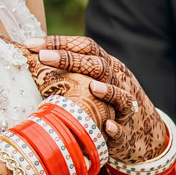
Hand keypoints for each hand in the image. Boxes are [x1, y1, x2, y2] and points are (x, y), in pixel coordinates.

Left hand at [34, 36, 168, 159]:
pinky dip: (116, 127)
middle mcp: (117, 81)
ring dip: (106, 91)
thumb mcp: (94, 81)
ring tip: (91, 87)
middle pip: (97, 65)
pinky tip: (108, 127)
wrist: (144, 131)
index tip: (31, 44)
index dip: (59, 42)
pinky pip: (123, 129)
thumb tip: (32, 60)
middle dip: (70, 59)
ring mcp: (124, 106)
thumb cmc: (108, 103)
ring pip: (119, 94)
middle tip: (43, 57)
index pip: (85, 47)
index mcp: (106, 66)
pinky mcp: (127, 132)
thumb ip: (72, 71)